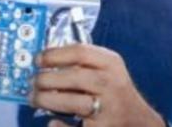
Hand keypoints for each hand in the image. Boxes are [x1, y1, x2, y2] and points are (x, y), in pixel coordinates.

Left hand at [31, 44, 163, 126]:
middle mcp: (112, 84)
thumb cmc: (115, 92)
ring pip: (73, 102)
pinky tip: (53, 122)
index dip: (54, 54)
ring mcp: (109, 108)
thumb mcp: (107, 69)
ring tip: (34, 99)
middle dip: (46, 80)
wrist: (139, 122)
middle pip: (74, 77)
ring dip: (47, 100)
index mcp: (111, 64)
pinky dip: (60, 126)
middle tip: (32, 82)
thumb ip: (82, 62)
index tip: (37, 59)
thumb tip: (44, 60)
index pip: (80, 52)